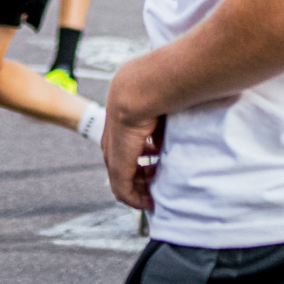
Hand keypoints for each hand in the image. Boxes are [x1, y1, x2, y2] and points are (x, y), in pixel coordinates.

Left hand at [102, 57, 160, 210]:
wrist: (149, 82)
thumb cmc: (169, 81)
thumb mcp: (167, 103)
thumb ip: (165, 121)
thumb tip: (171, 136)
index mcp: (125, 106)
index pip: (128, 137)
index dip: (142, 153)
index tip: (158, 162)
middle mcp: (114, 124)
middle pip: (121, 157)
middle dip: (140, 171)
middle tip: (158, 181)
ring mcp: (112, 141)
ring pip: (119, 173)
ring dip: (136, 186)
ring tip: (154, 194)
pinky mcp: (117, 157)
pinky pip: (120, 184)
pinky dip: (132, 196)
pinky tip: (147, 203)